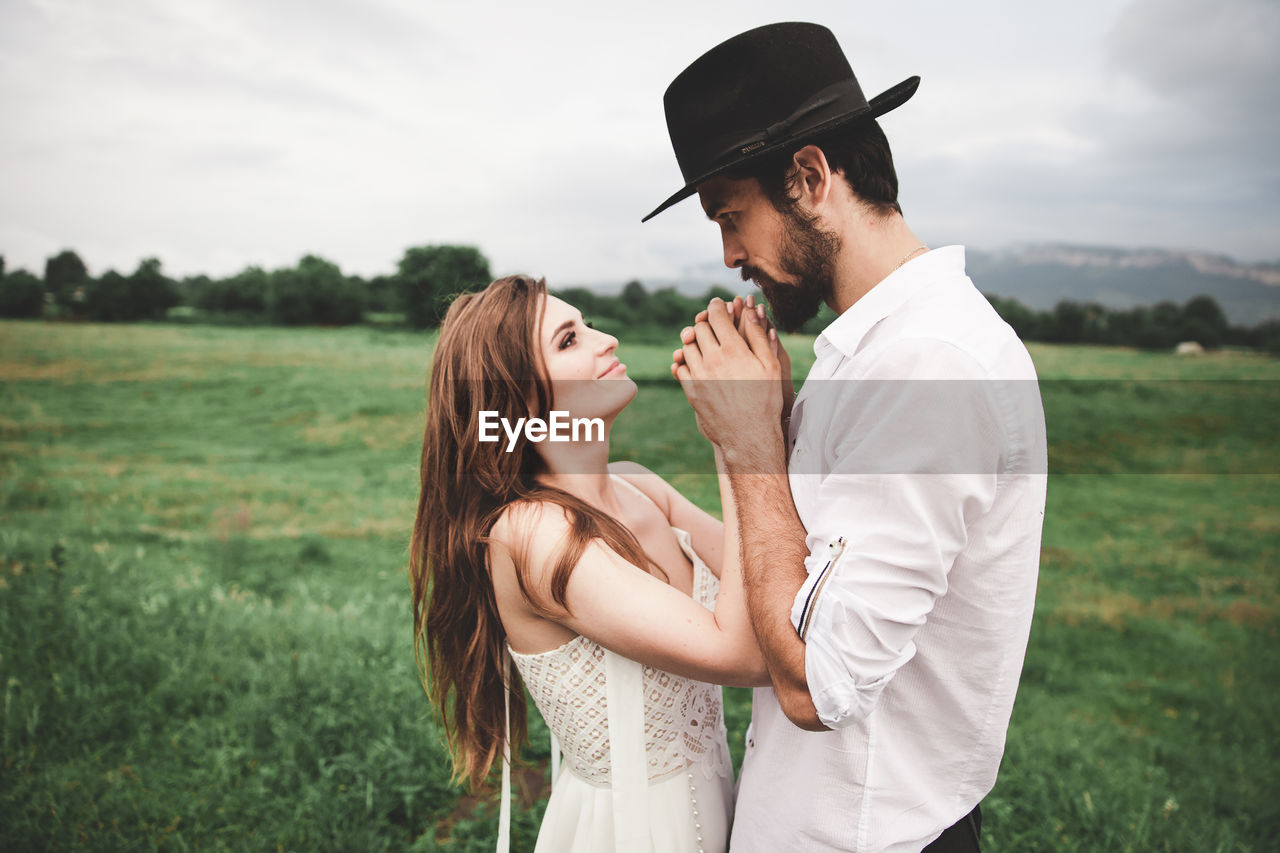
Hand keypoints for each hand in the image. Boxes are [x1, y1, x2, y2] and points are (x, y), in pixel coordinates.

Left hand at [669, 297, 784, 458]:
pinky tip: (696, 363)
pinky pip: (679, 367)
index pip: (716, 315)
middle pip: (700, 328)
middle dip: (706, 323)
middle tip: (712, 325)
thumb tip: (751, 310)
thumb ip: (759, 336)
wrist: (749, 435)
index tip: (718, 305)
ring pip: (687, 346)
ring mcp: (699, 375)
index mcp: (734, 350)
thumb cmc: (766, 400)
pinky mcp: (691, 390)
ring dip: (694, 342)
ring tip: (705, 345)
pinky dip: (684, 361)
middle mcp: (713, 360)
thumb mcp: (771, 366)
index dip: (716, 306)